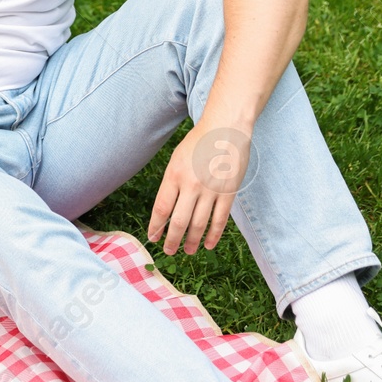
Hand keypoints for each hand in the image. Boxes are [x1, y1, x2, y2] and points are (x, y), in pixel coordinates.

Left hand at [148, 123, 251, 254]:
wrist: (226, 130)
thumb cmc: (197, 144)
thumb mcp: (176, 160)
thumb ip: (171, 183)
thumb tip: (166, 210)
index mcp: (174, 176)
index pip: (161, 208)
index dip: (156, 226)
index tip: (153, 238)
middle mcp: (191, 185)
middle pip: (179, 221)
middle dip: (172, 240)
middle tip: (168, 251)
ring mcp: (211, 190)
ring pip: (199, 224)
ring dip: (192, 241)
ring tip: (188, 251)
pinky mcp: (229, 193)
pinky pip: (220, 219)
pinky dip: (213, 235)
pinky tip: (208, 244)